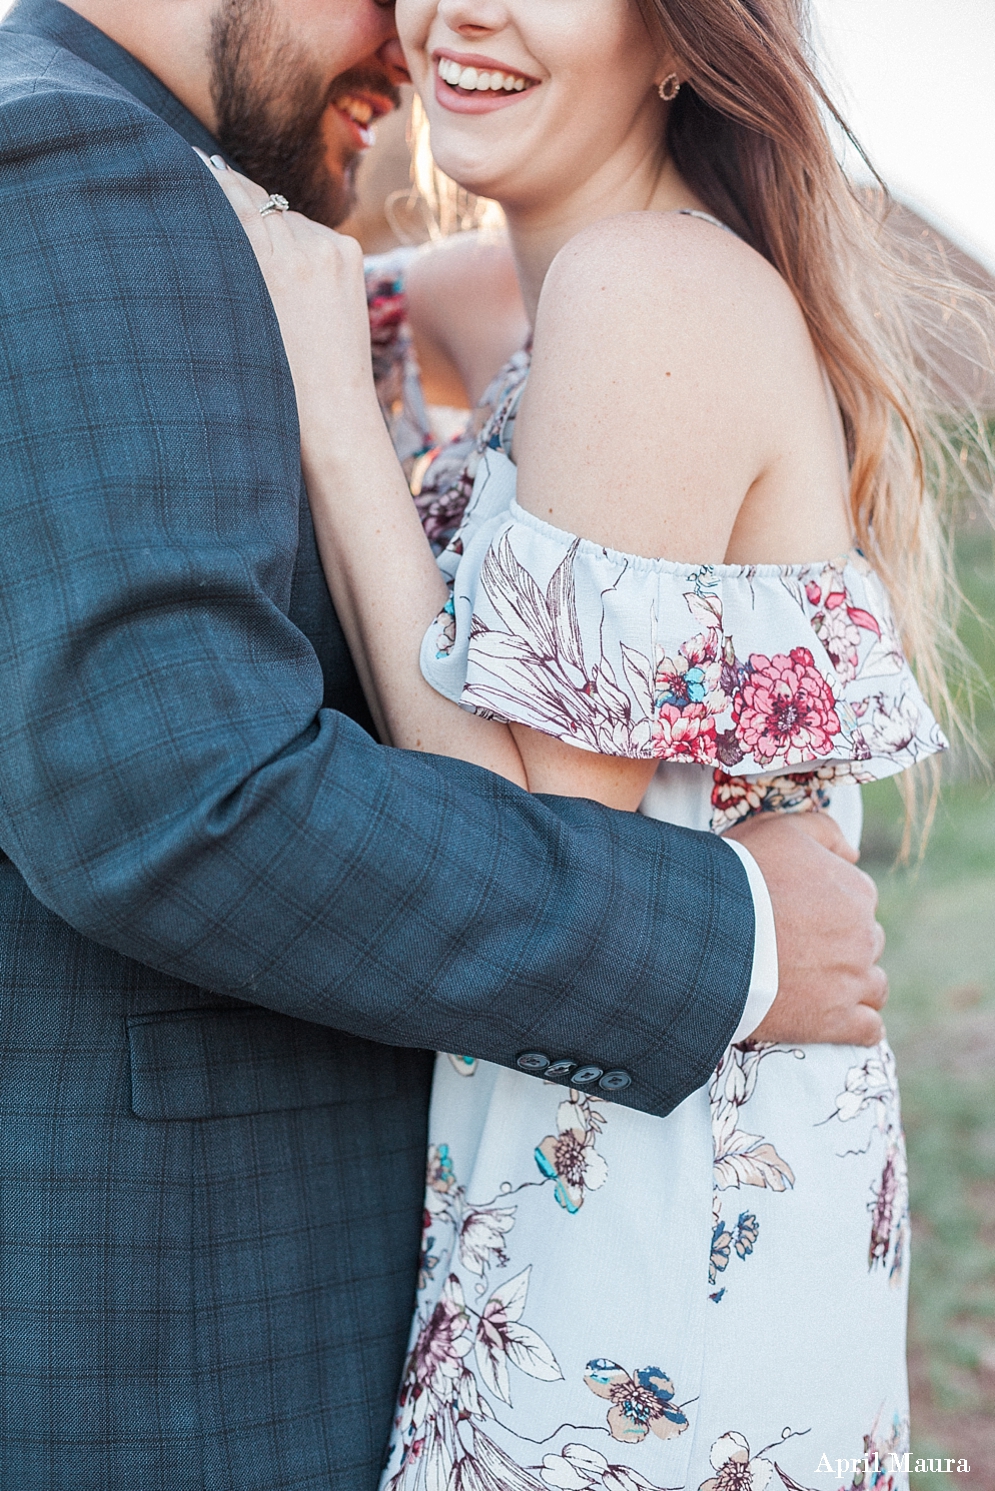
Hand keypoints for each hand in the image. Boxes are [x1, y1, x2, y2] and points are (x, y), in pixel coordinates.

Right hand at [196, 152, 379, 466]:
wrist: (333, 413)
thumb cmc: (274, 381)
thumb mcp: (236, 319)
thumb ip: (225, 263)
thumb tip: (208, 211)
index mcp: (270, 267)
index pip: (232, 200)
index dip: (205, 177)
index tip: (182, 160)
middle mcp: (304, 250)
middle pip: (258, 199)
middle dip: (231, 190)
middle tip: (201, 174)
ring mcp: (331, 248)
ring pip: (283, 215)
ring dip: (267, 223)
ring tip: (249, 250)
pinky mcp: (350, 253)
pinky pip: (310, 231)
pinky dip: (295, 240)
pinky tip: (287, 272)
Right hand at [726, 811, 886, 1045]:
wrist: (708, 936)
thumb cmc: (739, 876)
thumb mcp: (780, 828)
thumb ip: (825, 830)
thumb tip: (853, 854)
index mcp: (856, 891)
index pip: (858, 901)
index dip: (828, 908)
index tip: (798, 916)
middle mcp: (864, 936)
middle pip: (866, 943)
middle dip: (841, 947)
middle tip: (799, 950)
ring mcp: (852, 982)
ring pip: (874, 986)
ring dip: (852, 986)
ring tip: (815, 987)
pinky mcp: (836, 1022)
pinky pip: (869, 1030)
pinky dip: (857, 1026)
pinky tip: (836, 1022)